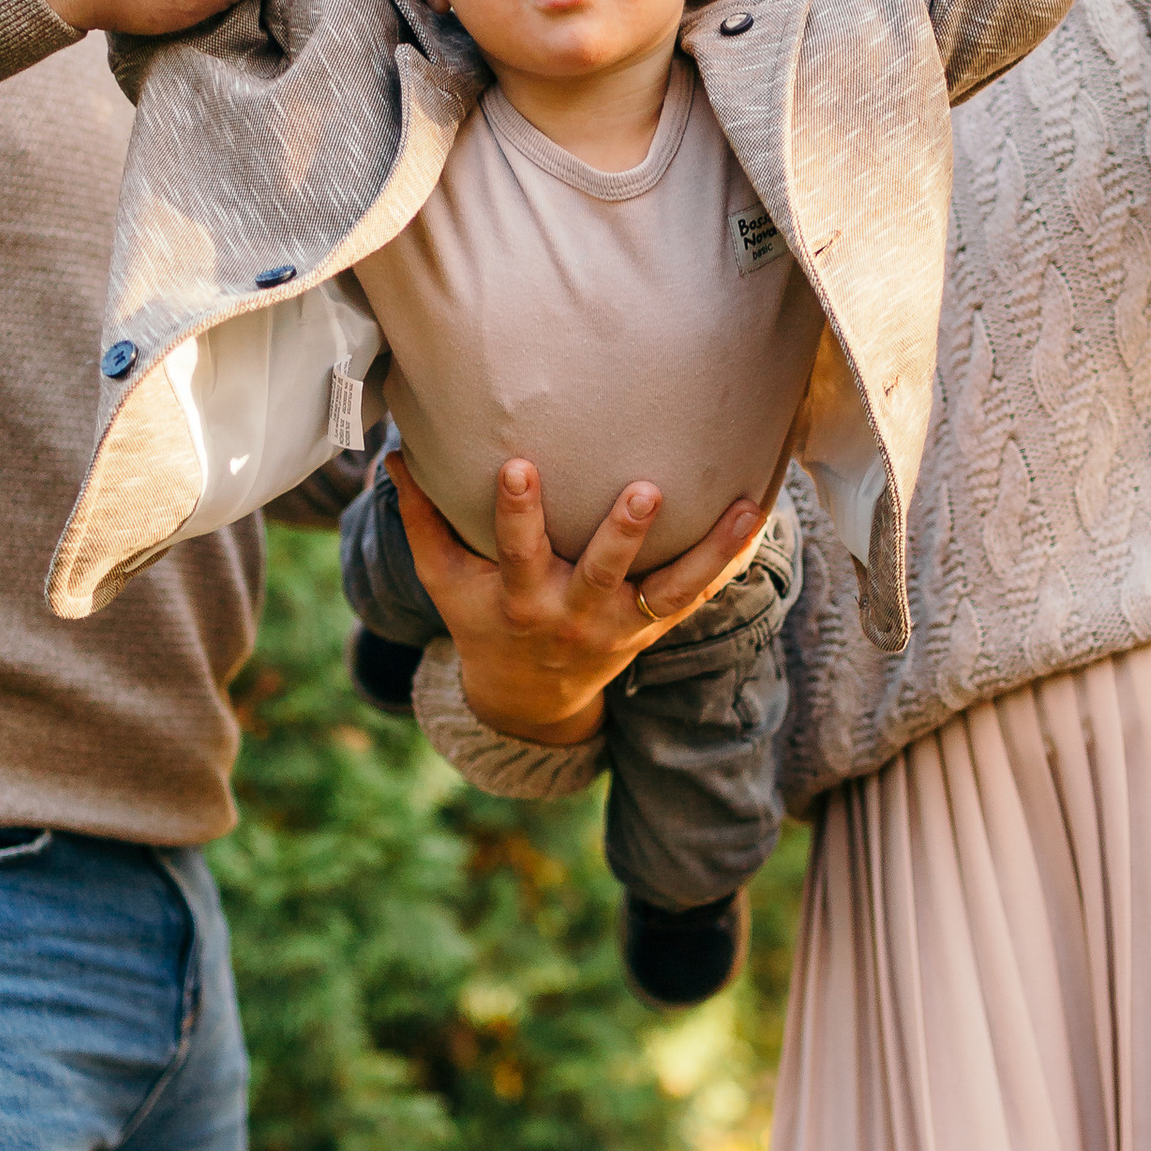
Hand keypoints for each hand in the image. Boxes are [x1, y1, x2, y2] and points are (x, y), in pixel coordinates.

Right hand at [386, 451, 765, 746]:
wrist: (529, 695)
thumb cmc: (481, 618)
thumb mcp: (444, 581)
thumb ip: (421, 520)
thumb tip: (393, 455)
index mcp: (520, 599)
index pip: (516, 550)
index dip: (516, 512)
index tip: (518, 467)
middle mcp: (574, 614)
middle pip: (602, 572)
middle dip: (622, 534)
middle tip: (644, 491)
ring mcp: (621, 623)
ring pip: (670, 590)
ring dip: (706, 551)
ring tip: (742, 508)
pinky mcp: (653, 625)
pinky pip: (697, 594)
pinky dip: (728, 561)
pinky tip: (756, 518)